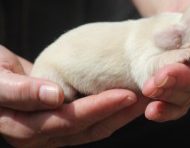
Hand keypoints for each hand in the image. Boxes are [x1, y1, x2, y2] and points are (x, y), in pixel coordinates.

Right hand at [2, 90, 145, 147]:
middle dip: (117, 112)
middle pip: (87, 128)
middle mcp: (42, 137)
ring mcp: (55, 133)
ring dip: (121, 114)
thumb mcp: (1, 80)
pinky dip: (113, 111)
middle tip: (145, 95)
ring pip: (94, 128)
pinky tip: (130, 100)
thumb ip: (22, 91)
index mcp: (25, 129)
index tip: (125, 95)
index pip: (68, 121)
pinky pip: (93, 122)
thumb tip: (55, 98)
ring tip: (146, 98)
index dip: (96, 109)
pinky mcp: (66, 124)